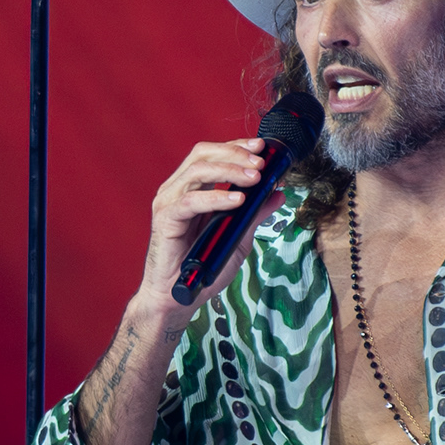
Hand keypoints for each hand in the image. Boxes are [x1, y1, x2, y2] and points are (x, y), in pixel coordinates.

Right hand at [137, 139, 275, 318]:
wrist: (179, 297)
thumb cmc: (203, 267)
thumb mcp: (239, 237)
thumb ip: (255, 214)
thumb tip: (278, 193)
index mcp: (192, 188)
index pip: (213, 154)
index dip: (237, 147)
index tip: (262, 148)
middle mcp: (177, 190)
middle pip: (203, 155)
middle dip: (235, 154)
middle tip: (261, 162)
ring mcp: (169, 202)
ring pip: (197, 171)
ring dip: (229, 171)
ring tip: (254, 178)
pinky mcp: (166, 220)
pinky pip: (190, 201)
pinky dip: (216, 197)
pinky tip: (237, 200)